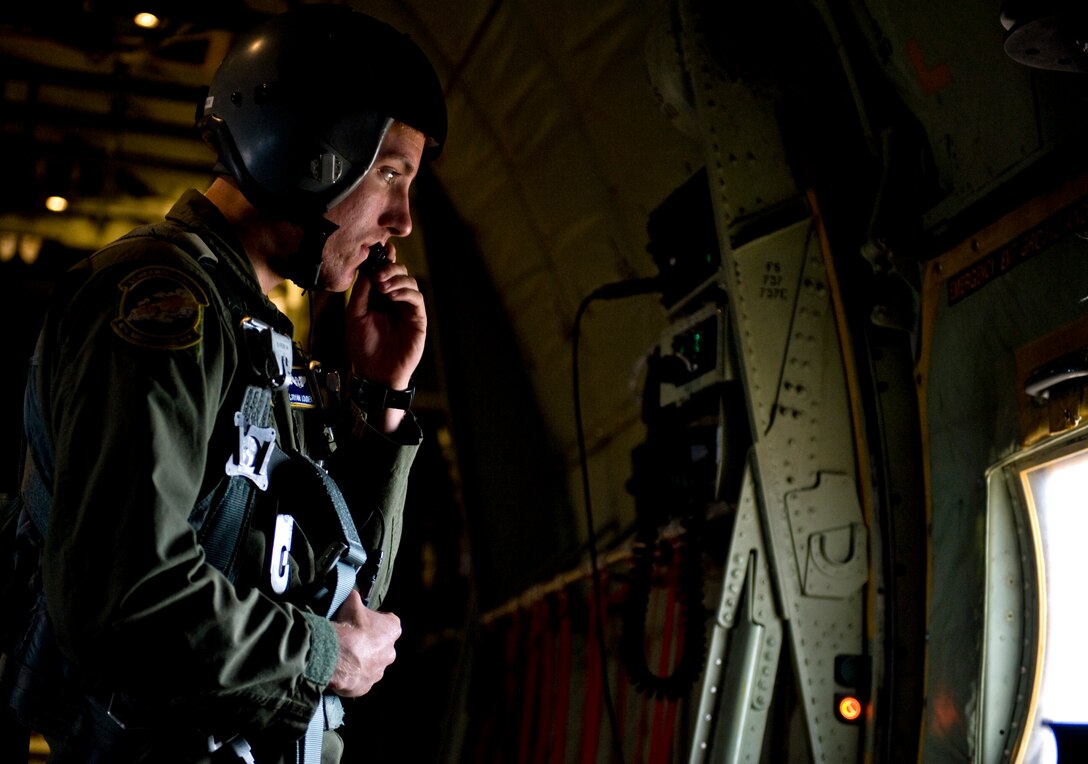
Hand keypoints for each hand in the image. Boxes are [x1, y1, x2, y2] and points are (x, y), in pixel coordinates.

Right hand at [327, 589, 400, 696]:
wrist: (335, 655)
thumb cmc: (348, 626)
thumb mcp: (351, 602)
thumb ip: (355, 597)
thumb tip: (353, 593)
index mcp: (392, 629)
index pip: (389, 623)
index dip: (375, 621)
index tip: (363, 621)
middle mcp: (390, 652)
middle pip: (381, 646)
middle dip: (369, 644)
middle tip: (351, 639)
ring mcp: (378, 671)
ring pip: (371, 664)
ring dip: (360, 660)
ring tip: (343, 655)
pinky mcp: (366, 686)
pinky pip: (359, 680)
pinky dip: (351, 675)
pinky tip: (340, 668)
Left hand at [344, 243, 426, 392]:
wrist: (375, 372)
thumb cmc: (363, 347)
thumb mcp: (354, 315)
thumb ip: (361, 292)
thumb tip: (367, 270)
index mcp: (378, 297)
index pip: (384, 271)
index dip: (383, 258)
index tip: (378, 249)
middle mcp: (394, 299)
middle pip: (398, 271)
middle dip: (389, 268)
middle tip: (378, 275)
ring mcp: (407, 308)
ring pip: (409, 281)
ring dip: (396, 279)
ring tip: (383, 287)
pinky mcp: (417, 319)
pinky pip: (416, 298)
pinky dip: (405, 292)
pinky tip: (392, 296)